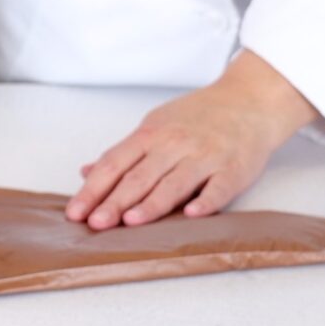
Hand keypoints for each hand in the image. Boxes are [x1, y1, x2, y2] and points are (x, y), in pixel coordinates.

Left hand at [66, 51, 317, 229]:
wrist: (249, 101)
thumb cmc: (199, 117)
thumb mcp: (157, 126)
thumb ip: (125, 153)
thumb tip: (87, 173)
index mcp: (152, 134)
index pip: (114, 163)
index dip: (93, 189)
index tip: (75, 211)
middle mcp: (175, 144)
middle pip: (139, 176)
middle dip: (114, 201)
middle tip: (94, 224)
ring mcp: (205, 156)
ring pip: (174, 183)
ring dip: (152, 203)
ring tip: (130, 222)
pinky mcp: (233, 169)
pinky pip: (218, 188)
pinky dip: (204, 201)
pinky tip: (190, 215)